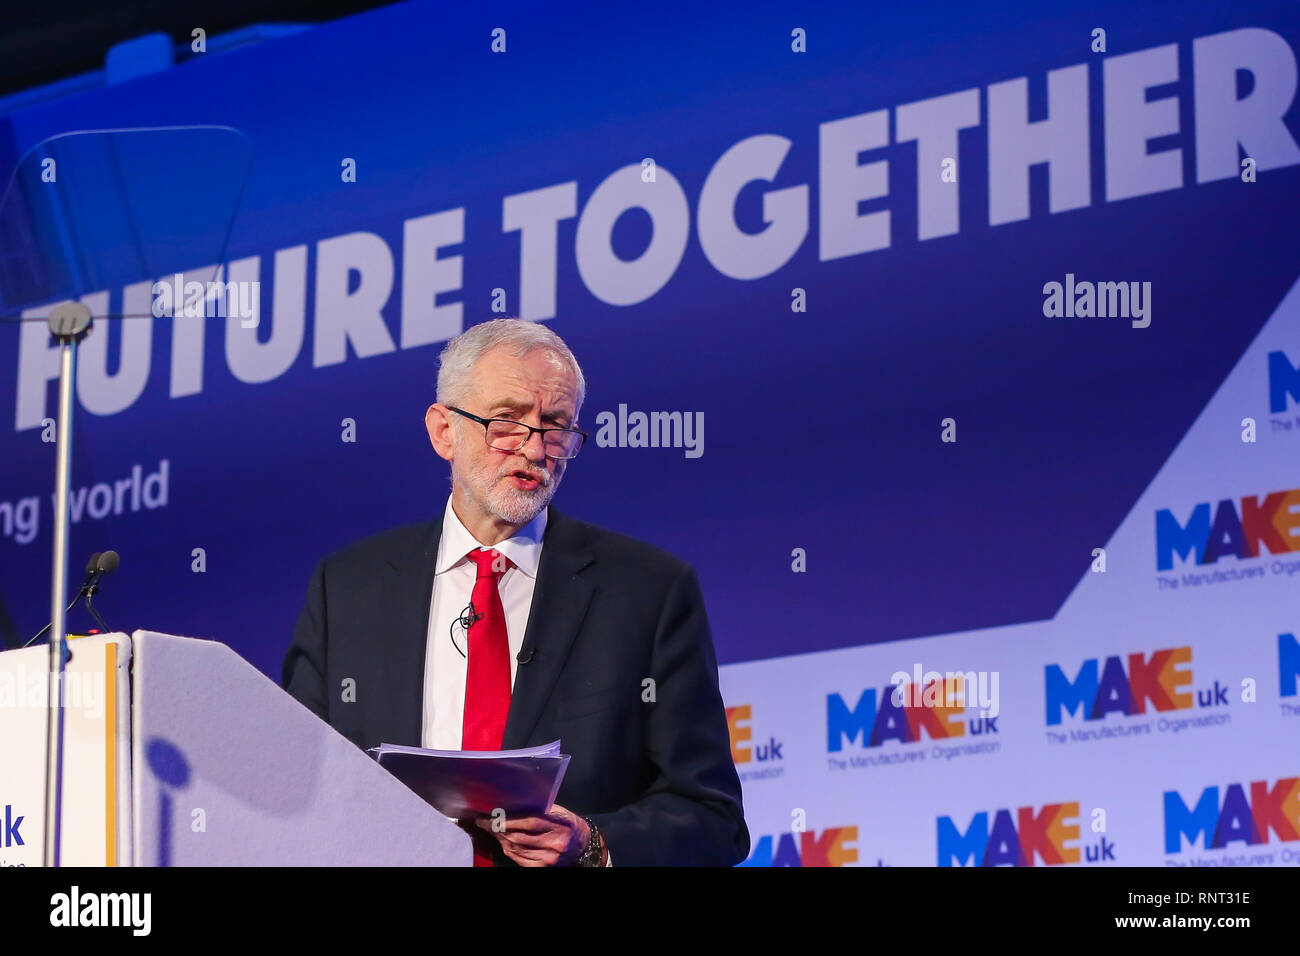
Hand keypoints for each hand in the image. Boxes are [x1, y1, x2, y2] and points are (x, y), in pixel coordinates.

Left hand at [474, 803, 590, 866]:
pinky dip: (508, 849)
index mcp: (560, 824)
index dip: (508, 818)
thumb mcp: (558, 811)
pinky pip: (519, 858)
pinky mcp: (543, 867)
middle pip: (519, 836)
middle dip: (498, 828)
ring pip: (516, 847)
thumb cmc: (567, 824)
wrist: (583, 845)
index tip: (492, 814)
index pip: (529, 821)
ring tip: (491, 829)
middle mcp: (555, 842)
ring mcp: (549, 857)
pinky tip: (503, 841)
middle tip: (484, 821)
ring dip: (500, 838)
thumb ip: (539, 809)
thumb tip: (512, 804)